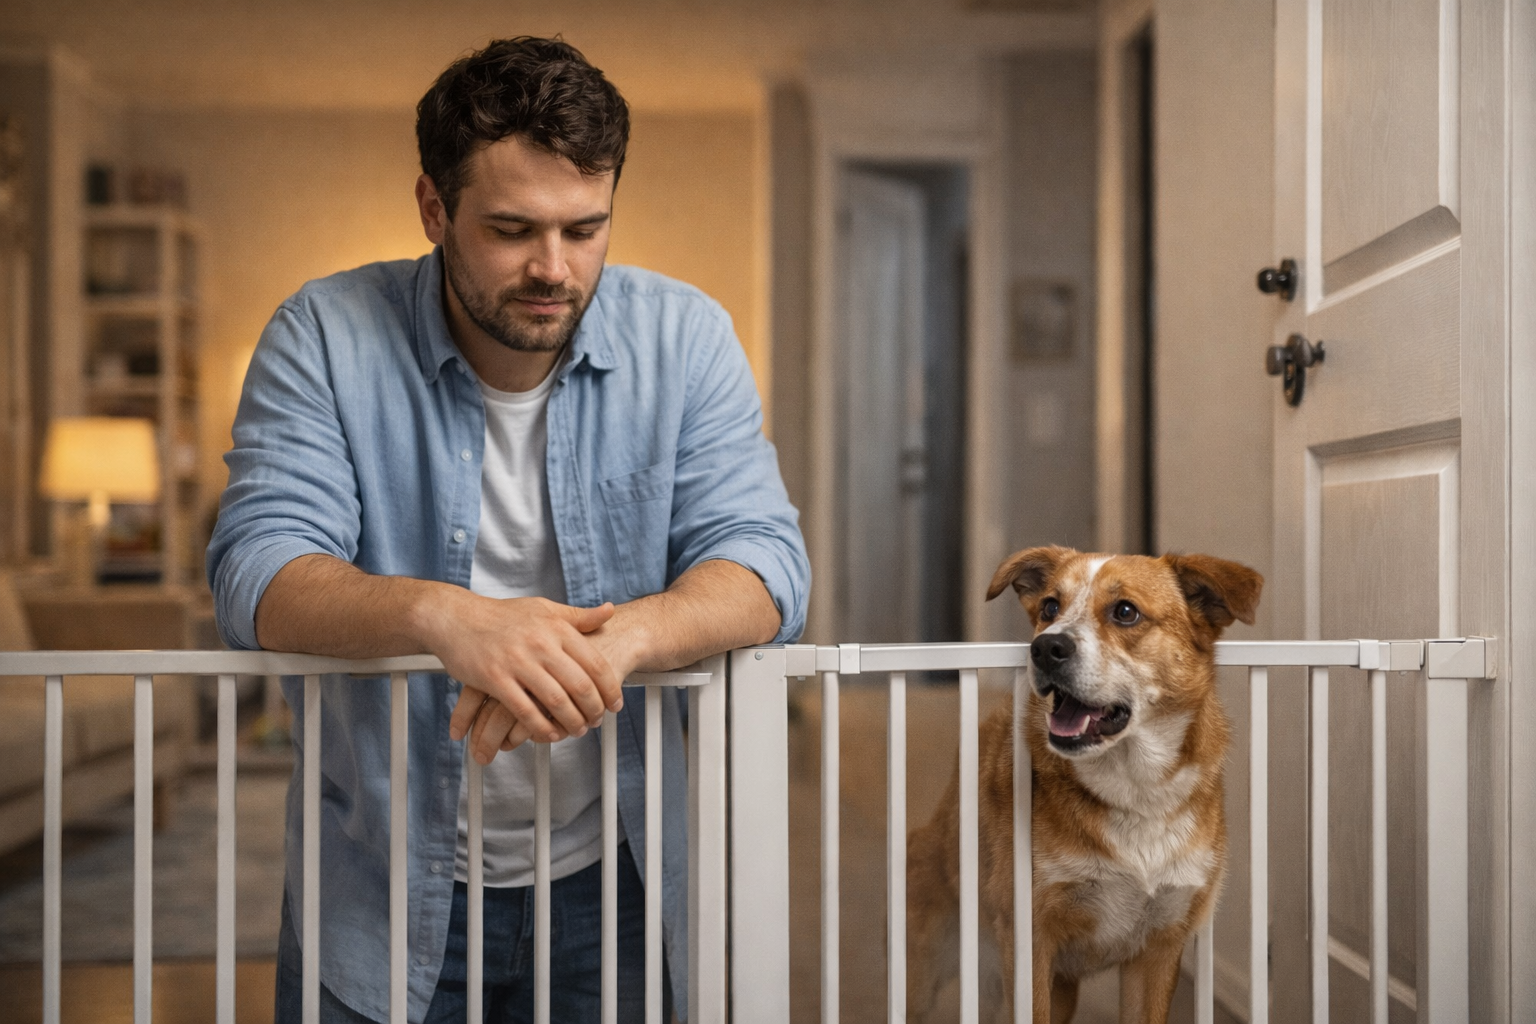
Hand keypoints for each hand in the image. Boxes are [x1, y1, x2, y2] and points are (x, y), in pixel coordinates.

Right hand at [430, 594, 622, 763]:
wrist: (456, 617)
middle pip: (580, 685)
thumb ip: (578, 616)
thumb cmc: (502, 615)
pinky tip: (549, 734)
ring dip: (571, 722)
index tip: (615, 704)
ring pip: (556, 701)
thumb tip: (609, 611)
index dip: (610, 688)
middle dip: (594, 710)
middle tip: (598, 721)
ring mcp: (518, 662)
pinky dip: (541, 727)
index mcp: (557, 627)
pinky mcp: (495, 679)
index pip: (595, 663)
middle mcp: (541, 644)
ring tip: (578, 731)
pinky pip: (525, 711)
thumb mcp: (544, 608)